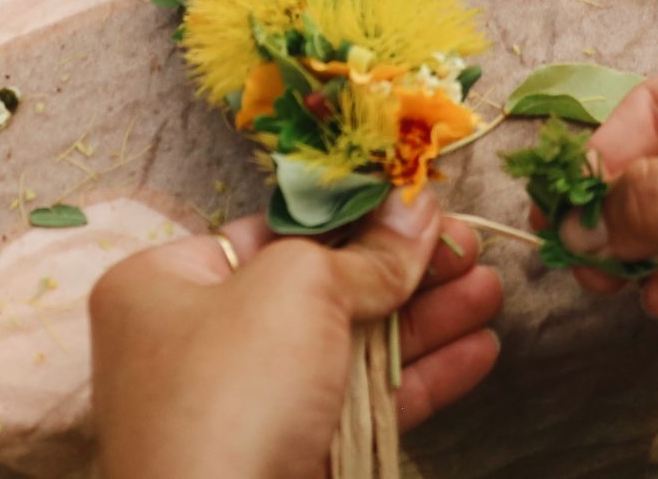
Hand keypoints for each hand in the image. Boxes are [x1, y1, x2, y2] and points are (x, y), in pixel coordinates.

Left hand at [89, 191, 502, 478]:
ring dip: (425, 321)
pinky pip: (362, 406)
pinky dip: (420, 378)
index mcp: (165, 285)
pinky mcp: (292, 460)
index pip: (271, 231)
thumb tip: (415, 208)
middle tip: (471, 248)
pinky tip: (479, 352)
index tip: (418, 204)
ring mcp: (247, 409)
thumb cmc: (233, 391)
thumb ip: (364, 251)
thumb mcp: (297, 288)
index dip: (351, 214)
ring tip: (492, 292)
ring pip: (350, 349)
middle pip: (321, 288)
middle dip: (402, 269)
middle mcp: (198, 343)